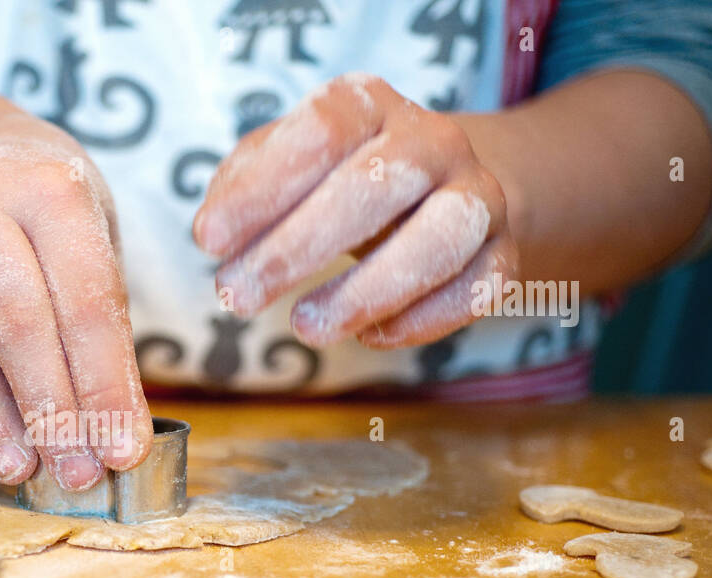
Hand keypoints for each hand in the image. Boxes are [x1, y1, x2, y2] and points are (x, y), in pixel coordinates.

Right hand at [0, 113, 152, 489]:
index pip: (84, 302)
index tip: (123, 449)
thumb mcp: (90, 231)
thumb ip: (100, 318)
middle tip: (79, 473)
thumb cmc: (42, 205)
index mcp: (50, 185)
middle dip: (53, 412)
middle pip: (17, 324)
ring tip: (25, 470)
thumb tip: (112, 429)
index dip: (105, 385)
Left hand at [194, 73, 518, 348]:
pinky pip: (477, 288)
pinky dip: (421, 320)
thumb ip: (244, 184)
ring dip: (366, 291)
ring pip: (439, 239)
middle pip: (375, 185)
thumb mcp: (285, 162)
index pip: (321, 132)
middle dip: (296, 248)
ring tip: (305, 327)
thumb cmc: (337, 178)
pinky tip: (370, 337)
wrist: (443, 187)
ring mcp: (477, 196)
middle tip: (238, 298)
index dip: (263, 188)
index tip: (209, 241)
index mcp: (370, 106)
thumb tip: (216, 234)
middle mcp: (431, 141)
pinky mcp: (503, 253)